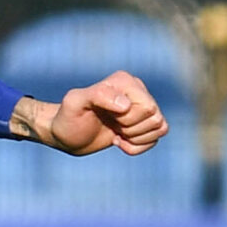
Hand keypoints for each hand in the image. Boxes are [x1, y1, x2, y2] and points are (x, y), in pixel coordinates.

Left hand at [13, 70, 167, 154]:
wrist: (66, 135)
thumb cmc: (67, 118)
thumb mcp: (74, 104)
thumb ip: (97, 96)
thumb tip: (126, 105)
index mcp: (124, 81)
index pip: (147, 107)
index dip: (127, 120)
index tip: (106, 117)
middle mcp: (136, 89)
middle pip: (155, 118)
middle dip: (131, 129)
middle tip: (111, 125)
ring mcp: (142, 106)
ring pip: (160, 128)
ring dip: (135, 138)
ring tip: (115, 132)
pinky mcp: (143, 122)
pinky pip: (157, 137)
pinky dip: (138, 146)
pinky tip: (120, 141)